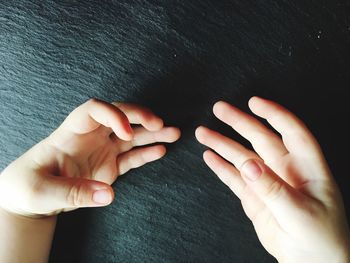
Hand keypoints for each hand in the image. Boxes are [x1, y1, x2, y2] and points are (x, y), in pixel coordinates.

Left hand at [0, 99, 180, 216]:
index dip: (113, 115)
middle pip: (119, 116)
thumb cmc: (29, 188)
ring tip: (174, 132)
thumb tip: (109, 194)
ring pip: (131, 136)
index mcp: (71, 133)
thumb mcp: (42, 192)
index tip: (125, 132)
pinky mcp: (109, 168)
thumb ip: (74, 192)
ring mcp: (102, 152)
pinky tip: (161, 150)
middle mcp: (90, 138)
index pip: (94, 110)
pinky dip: (146, 153)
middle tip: (159, 123)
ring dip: (152, 133)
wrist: (31, 198)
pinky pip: (131, 158)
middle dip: (139, 116)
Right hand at [196, 97, 349, 262]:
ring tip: (203, 132)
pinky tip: (209, 157)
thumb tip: (249, 164)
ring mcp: (267, 183)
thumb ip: (273, 189)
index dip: (274, 115)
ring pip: (242, 156)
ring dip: (223, 144)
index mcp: (307, 169)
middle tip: (219, 109)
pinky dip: (221, 167)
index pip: (291, 132)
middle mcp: (286, 170)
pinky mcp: (254, 198)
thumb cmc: (321, 240)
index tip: (254, 102)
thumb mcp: (300, 214)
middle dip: (239, 122)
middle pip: (260, 138)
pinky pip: (234, 179)